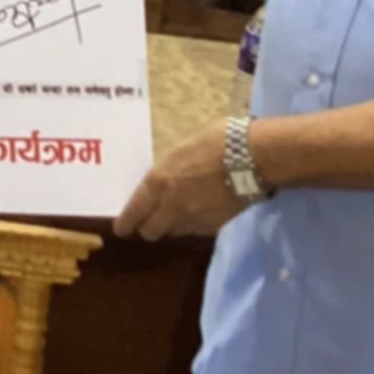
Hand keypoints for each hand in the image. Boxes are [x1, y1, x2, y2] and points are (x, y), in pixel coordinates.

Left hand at [116, 121, 245, 240]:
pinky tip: (197, 214)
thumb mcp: (180, 149)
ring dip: (170, 227)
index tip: (121, 228)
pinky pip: (195, 231)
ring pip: (173, 233)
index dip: (125, 223)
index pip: (134, 212)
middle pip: (151, 231)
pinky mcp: (215, 225)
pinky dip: (191, 226)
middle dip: (146, 227)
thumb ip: (168, 169)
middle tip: (148, 221)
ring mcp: (194, 218)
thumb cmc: (215, 141)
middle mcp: (171, 205)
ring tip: (174, 216)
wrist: (252, 157)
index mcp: (158, 182)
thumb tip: (164, 177)